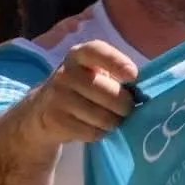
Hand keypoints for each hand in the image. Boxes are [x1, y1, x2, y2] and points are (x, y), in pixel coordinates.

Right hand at [17, 39, 136, 148]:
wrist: (42, 109)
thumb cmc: (81, 88)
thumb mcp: (94, 73)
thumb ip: (116, 75)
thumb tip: (142, 94)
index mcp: (78, 55)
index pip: (96, 51)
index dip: (116, 61)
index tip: (132, 75)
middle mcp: (65, 73)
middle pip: (109, 93)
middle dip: (125, 106)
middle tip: (125, 109)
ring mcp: (57, 97)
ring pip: (104, 117)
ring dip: (114, 122)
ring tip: (109, 118)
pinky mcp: (56, 120)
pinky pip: (93, 132)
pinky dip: (100, 133)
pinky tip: (93, 126)